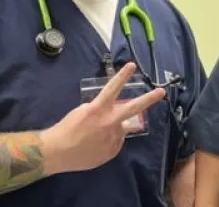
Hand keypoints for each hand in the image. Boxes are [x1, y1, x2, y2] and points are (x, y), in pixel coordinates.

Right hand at [40, 62, 164, 174]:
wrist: (57, 152)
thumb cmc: (66, 129)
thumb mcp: (82, 111)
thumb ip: (100, 109)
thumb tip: (111, 111)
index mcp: (99, 109)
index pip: (113, 88)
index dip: (123, 75)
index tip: (132, 65)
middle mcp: (110, 122)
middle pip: (134, 108)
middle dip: (149, 98)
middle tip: (161, 92)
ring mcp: (113, 138)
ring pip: (122, 128)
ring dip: (113, 128)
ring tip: (95, 135)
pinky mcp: (113, 150)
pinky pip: (115, 142)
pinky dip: (108, 141)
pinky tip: (95, 145)